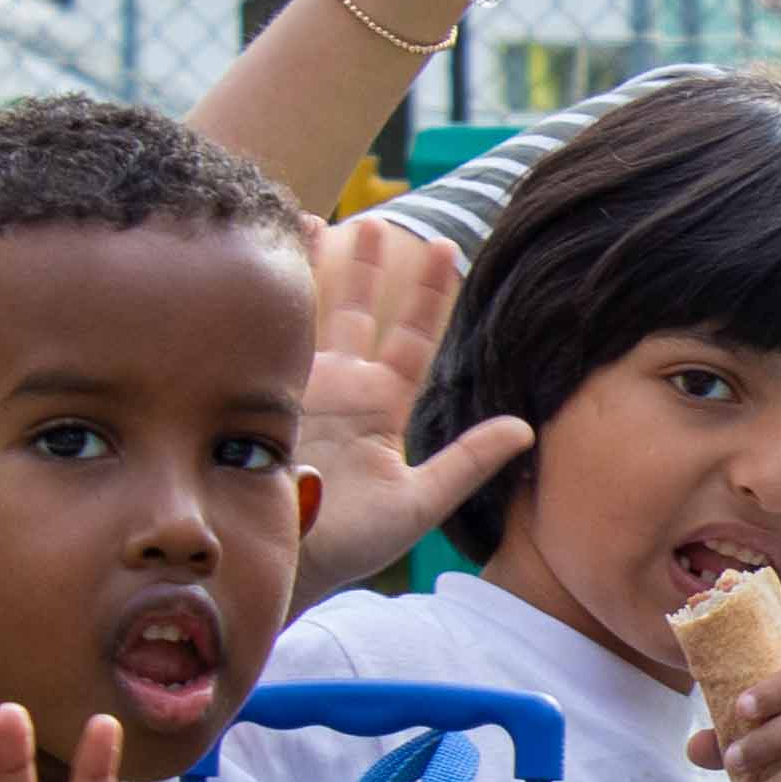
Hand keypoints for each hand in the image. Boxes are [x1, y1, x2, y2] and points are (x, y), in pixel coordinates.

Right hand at [293, 213, 528, 583]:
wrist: (279, 562)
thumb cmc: (348, 543)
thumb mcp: (419, 502)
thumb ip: (468, 462)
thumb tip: (524, 428)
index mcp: (379, 407)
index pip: (411, 337)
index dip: (427, 294)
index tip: (445, 248)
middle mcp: (340, 388)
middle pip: (361, 311)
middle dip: (372, 267)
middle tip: (384, 220)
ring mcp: (296, 385)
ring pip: (313, 311)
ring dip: (320, 266)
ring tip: (326, 219)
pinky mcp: (256, 389)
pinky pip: (270, 331)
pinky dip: (273, 292)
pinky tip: (269, 253)